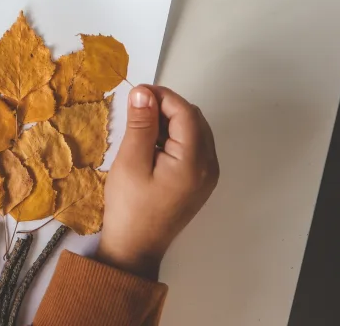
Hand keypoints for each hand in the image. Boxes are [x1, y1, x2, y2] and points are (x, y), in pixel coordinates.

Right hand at [96, 85, 219, 278]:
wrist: (136, 247)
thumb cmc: (130, 206)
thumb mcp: (131, 161)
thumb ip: (140, 125)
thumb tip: (143, 92)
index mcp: (194, 161)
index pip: (185, 113)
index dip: (162, 96)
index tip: (136, 92)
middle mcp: (209, 166)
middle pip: (194, 119)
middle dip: (167, 107)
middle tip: (137, 108)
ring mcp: (207, 175)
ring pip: (195, 131)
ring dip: (170, 121)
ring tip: (141, 127)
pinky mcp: (199, 182)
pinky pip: (193, 148)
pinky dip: (174, 137)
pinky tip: (152, 145)